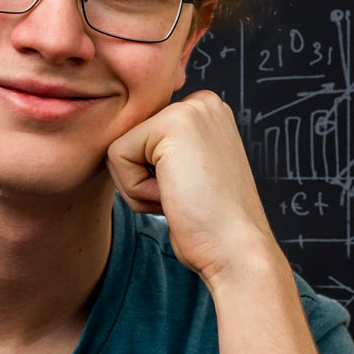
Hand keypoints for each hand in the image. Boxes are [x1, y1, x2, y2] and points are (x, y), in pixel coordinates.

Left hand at [104, 90, 277, 285]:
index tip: (191, 192)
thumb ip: (163, 155)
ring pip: (119, 149)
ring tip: (182, 197)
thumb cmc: (212, 228)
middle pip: (127, 141)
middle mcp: (201, 102)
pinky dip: (136, 190)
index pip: (140, 139)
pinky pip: (116, 156)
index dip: (151, 178)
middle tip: (185, 198)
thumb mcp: (188, 177)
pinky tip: (174, 197)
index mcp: (206, 113)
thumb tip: (121, 150)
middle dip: (142, 181)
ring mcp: (190, 108)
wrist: (237, 251)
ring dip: (139, 188)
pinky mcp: (172, 124)